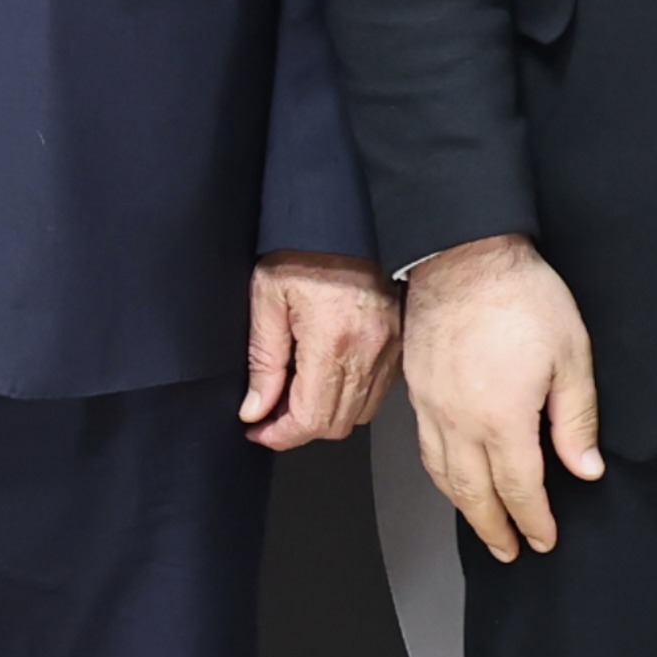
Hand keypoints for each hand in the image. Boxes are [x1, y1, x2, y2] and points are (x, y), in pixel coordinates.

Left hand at [239, 254, 401, 450]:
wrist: (345, 221)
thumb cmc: (305, 251)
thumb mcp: (267, 299)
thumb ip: (263, 360)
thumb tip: (256, 408)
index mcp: (333, 342)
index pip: (310, 419)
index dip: (280, 435)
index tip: (258, 431)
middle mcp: (369, 352)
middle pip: (335, 424)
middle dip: (297, 429)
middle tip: (268, 416)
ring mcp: (391, 350)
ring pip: (359, 414)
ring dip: (324, 416)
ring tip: (293, 399)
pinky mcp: (400, 344)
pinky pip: (377, 392)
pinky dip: (350, 398)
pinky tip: (324, 381)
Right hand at [403, 236, 601, 560]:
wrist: (463, 256)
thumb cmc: (520, 298)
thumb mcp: (572, 357)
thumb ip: (576, 419)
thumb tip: (585, 468)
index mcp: (502, 418)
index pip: (520, 489)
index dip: (535, 520)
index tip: (544, 539)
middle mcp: (460, 421)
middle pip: (475, 493)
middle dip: (495, 527)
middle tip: (510, 550)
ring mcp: (432, 406)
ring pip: (443, 475)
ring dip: (464, 507)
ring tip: (482, 525)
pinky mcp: (417, 389)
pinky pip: (425, 447)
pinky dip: (440, 474)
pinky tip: (451, 477)